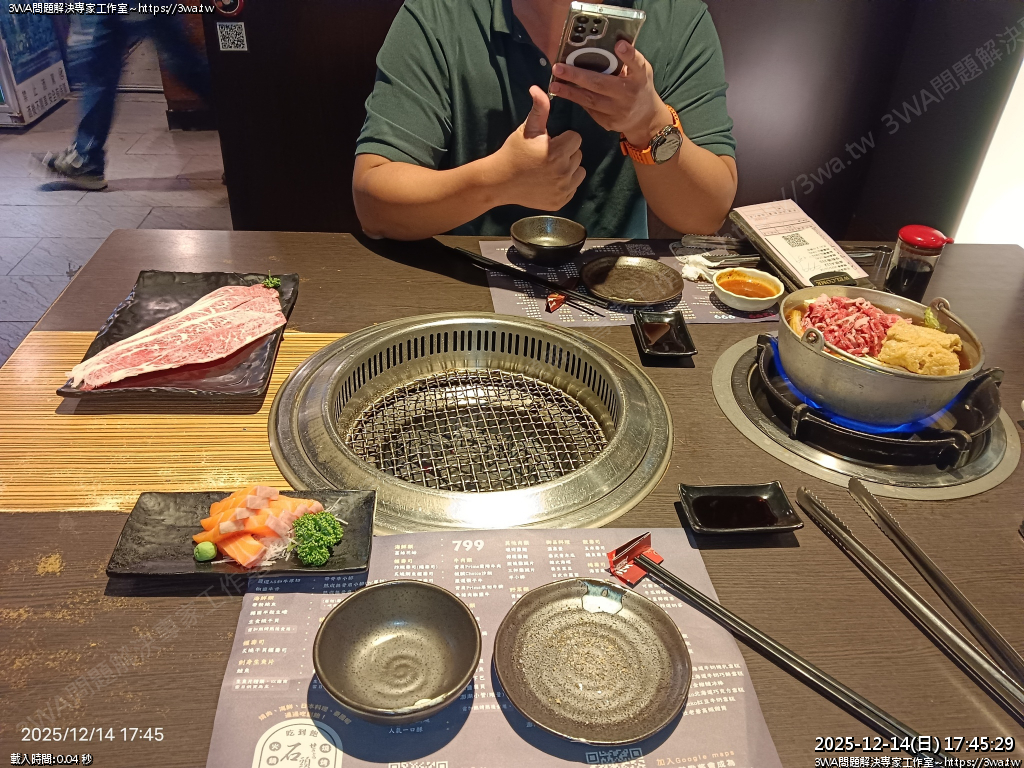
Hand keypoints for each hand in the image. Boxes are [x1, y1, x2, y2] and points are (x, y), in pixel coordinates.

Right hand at [487, 86, 585, 209]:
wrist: (500, 182)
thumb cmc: (514, 152)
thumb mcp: (527, 129)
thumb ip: (539, 109)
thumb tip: (538, 88)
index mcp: (557, 153)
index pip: (576, 139)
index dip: (564, 138)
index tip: (550, 142)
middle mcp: (563, 173)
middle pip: (578, 155)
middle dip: (566, 153)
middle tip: (547, 155)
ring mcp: (562, 189)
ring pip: (579, 171)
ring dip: (569, 167)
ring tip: (550, 167)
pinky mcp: (560, 201)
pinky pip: (573, 187)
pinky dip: (565, 184)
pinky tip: (549, 180)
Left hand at [550, 41, 673, 147]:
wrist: (645, 119)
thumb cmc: (639, 87)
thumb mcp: (640, 71)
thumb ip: (627, 60)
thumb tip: (605, 44)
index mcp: (640, 77)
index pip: (637, 64)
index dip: (628, 54)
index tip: (619, 45)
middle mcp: (629, 94)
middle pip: (600, 83)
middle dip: (577, 76)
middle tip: (558, 68)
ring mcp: (618, 111)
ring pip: (590, 100)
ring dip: (570, 92)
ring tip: (554, 84)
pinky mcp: (609, 122)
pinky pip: (589, 109)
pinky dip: (577, 99)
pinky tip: (564, 93)